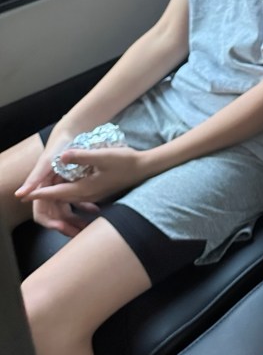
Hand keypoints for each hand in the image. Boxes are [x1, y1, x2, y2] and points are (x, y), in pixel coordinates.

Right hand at [15, 146, 100, 236]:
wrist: (71, 135)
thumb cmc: (57, 147)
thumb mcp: (47, 162)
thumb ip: (34, 178)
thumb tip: (19, 195)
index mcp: (41, 189)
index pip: (41, 213)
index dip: (51, 223)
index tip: (63, 228)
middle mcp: (49, 192)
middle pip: (55, 216)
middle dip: (66, 226)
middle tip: (79, 233)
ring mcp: (60, 190)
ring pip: (66, 212)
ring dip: (76, 220)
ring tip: (88, 227)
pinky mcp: (71, 186)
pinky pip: (76, 202)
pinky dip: (84, 207)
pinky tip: (94, 209)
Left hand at [23, 145, 148, 205]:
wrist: (145, 168)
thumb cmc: (125, 161)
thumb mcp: (102, 155)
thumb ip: (81, 156)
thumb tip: (61, 156)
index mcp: (86, 187)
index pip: (57, 193)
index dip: (41, 193)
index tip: (26, 194)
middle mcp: (89, 194)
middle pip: (62, 198)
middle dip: (46, 197)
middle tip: (30, 194)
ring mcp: (96, 194)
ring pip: (70, 197)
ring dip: (57, 196)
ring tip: (46, 191)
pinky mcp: (101, 191)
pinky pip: (80, 195)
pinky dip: (70, 194)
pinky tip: (71, 187)